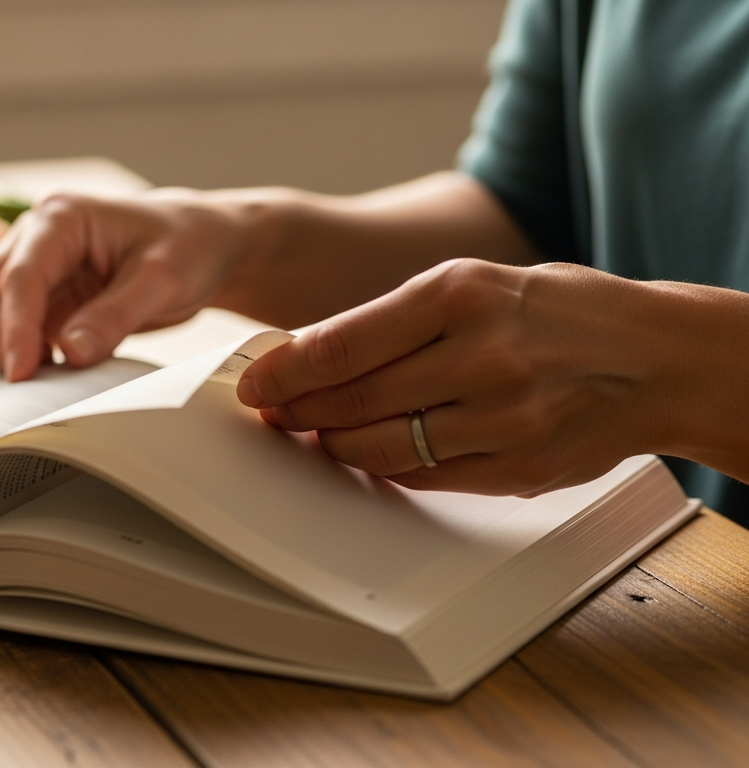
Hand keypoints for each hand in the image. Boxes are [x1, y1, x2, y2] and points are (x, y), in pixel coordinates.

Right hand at [0, 189, 252, 380]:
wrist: (204, 243)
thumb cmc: (190, 245)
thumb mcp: (165, 279)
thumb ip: (115, 315)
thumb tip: (70, 353)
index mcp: (62, 217)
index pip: (19, 276)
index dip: (14, 328)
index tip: (21, 375)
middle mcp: (35, 237)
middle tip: (23, 382)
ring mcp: (33, 268)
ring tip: (43, 380)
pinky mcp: (41, 299)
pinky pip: (5, 329)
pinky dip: (15, 354)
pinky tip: (49, 375)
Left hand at [235, 259, 686, 495]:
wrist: (656, 358)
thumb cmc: (557, 314)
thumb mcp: (476, 285)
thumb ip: (396, 319)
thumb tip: (313, 355)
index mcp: (460, 293)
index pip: (341, 343)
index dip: (284, 371)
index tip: (255, 384)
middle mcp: (480, 354)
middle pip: (352, 400)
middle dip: (300, 412)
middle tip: (275, 413)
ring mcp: (501, 417)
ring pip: (382, 447)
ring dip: (335, 445)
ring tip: (319, 434)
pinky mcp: (517, 467)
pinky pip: (425, 477)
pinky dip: (387, 468)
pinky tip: (370, 454)